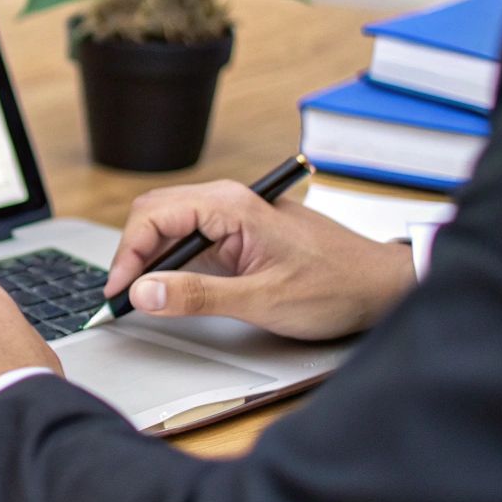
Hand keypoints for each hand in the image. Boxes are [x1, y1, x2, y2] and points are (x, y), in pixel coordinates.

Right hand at [104, 181, 417, 340]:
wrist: (383, 286)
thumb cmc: (336, 286)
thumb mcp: (261, 300)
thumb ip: (197, 296)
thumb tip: (144, 292)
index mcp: (231, 205)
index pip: (153, 216)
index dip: (126, 255)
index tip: (118, 291)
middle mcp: (230, 202)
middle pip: (154, 215)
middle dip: (132, 254)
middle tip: (125, 296)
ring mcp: (234, 216)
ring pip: (170, 226)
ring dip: (150, 259)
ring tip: (143, 296)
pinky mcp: (239, 234)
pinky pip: (191, 238)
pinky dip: (171, 262)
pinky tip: (170, 288)